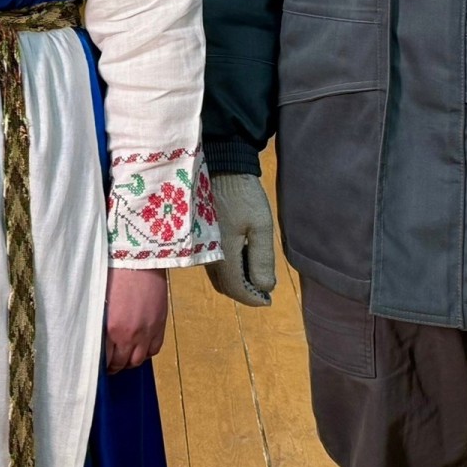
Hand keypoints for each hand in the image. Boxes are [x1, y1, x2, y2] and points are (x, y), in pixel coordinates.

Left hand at [105, 268, 167, 371]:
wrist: (140, 259)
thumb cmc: (116, 274)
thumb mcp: (101, 300)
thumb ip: (100, 321)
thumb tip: (96, 335)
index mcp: (112, 329)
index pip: (106, 358)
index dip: (102, 364)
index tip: (99, 364)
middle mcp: (131, 335)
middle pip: (123, 363)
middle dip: (115, 366)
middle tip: (110, 365)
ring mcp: (148, 332)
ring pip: (139, 360)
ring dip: (131, 362)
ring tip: (125, 358)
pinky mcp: (160, 325)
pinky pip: (155, 349)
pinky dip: (147, 352)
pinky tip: (141, 348)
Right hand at [205, 172, 277, 306]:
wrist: (220, 166)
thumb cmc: (243, 194)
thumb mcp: (261, 226)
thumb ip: (262, 259)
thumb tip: (264, 288)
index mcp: (222, 254)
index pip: (236, 289)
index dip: (253, 299)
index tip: (268, 300)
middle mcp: (206, 255)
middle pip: (224, 286)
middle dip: (244, 292)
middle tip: (263, 289)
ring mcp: (200, 246)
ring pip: (217, 275)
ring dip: (235, 280)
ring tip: (254, 274)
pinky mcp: (199, 236)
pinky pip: (211, 263)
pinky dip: (227, 268)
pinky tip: (240, 258)